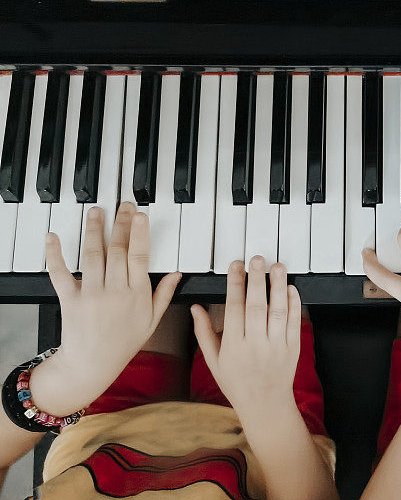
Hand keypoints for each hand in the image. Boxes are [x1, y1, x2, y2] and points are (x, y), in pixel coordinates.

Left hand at [29, 203, 180, 415]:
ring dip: (94, 230)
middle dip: (120, 224)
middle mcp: (115, 292)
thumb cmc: (123, 344)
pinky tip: (54, 237)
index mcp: (137, 295)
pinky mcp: (69, 299)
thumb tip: (177, 273)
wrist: (91, 365)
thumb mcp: (151, 321)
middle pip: (118, 250)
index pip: (140, 257)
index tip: (139, 215)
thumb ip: (164, 294)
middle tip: (123, 205)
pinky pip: (61, 273)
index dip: (139, 234)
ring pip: (93, 255)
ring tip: (96, 212)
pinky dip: (55, 254)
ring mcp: (91, 295)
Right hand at [191, 258, 301, 412]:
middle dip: (256, 280)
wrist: (265, 405)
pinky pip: (295, 322)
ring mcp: (276, 346)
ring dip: (278, 286)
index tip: (236, 266)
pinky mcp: (293, 348)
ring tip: (276, 266)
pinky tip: (289, 288)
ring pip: (278, 311)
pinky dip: (294, 303)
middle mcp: (255, 345)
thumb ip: (204, 333)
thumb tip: (195, 308)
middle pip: (256, 306)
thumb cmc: (237, 382)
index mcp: (233, 347)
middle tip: (257, 259)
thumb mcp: (214, 361)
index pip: (234, 309)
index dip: (235, 284)